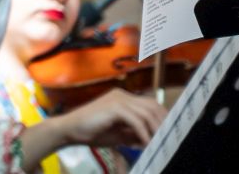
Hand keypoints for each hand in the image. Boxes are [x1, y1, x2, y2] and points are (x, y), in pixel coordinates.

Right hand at [50, 88, 167, 149]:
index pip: (150, 104)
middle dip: (163, 123)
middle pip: (153, 106)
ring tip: (159, 143)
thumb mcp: (118, 133)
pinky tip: (146, 144)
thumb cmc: (91, 132)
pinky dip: (143, 133)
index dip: (162, 118)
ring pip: (147, 112)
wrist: (69, 130)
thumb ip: (134, 133)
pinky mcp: (113, 107)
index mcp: (123, 98)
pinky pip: (136, 120)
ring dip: (155, 130)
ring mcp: (118, 99)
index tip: (169, 133)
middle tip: (168, 139)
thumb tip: (152, 139)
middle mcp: (122, 95)